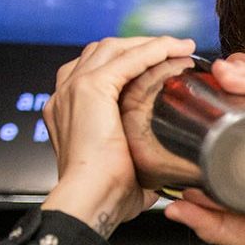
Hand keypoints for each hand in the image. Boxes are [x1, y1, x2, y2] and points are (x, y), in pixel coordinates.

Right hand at [41, 36, 196, 236]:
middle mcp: (65, 95)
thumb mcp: (124, 169)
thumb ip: (138, 161)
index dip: (126, 61)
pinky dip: (154, 50)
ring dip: (149, 44)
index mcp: (67, 112)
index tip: (157, 65)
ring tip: (179, 46)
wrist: (90, 200)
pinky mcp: (91, 88)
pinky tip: (176, 49)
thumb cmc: (106, 195)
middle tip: (173, 50)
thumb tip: (163, 175)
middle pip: (102, 51)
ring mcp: (74, 88)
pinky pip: (128, 58)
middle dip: (139, 46)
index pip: (94, 70)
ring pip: (114, 48)